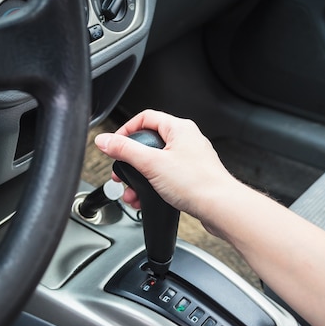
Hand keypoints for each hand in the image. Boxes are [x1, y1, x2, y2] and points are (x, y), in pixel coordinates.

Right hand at [95, 110, 236, 219]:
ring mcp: (190, 159)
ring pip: (156, 163)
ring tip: (132, 192)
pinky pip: (165, 177)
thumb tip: (104, 140)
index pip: (145, 117)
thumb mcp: (151, 164)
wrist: (220, 208)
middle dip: (131, 162)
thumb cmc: (196, 183)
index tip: (114, 145)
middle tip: (121, 174)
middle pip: (149, 143)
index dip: (126, 130)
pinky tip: (146, 199)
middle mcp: (186, 140)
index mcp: (179, 128)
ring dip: (140, 179)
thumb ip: (124, 150)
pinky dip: (153, 187)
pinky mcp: (192, 177)